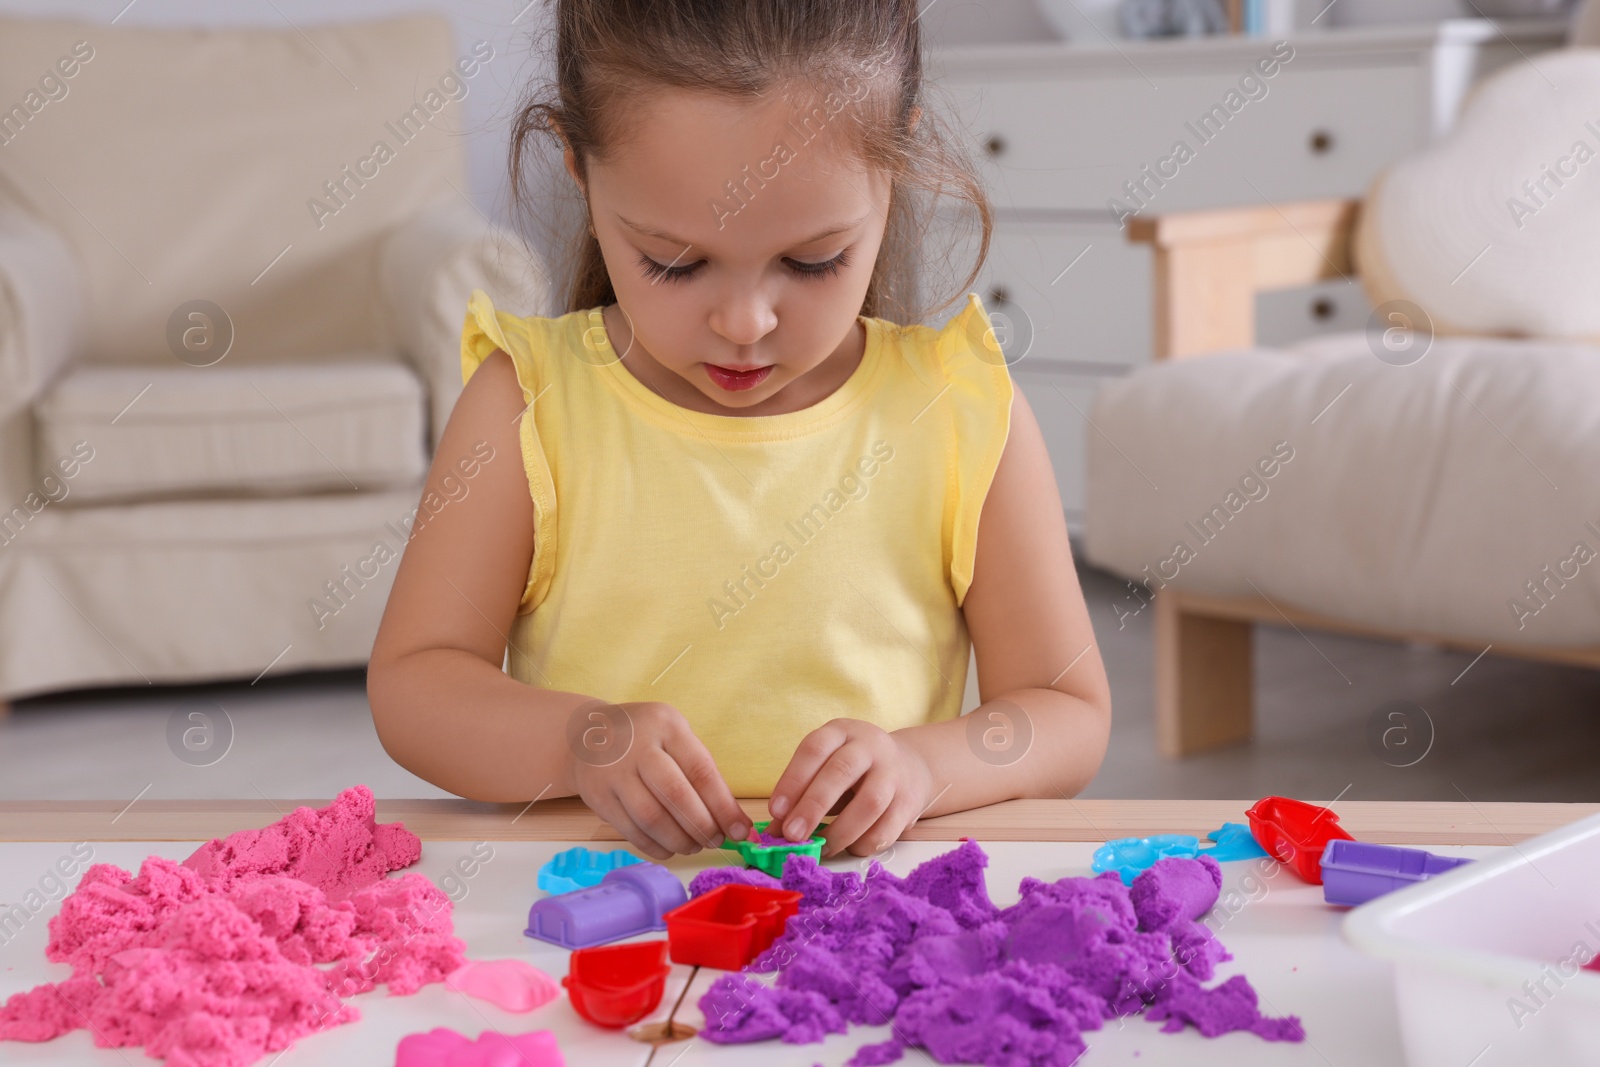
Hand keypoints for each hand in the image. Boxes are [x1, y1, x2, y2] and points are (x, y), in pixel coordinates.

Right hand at [569, 701, 748, 860]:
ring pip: (651, 818)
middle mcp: (638, 747)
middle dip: (703, 826)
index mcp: (667, 726)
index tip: (740, 830)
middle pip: (676, 795)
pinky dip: (655, 847)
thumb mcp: (674, 735)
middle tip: (716, 841)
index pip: (701, 771)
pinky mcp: (597, 797)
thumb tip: (732, 819)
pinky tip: (670, 848)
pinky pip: (630, 831)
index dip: (724, 806)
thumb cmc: (645, 739)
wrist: (587, 735)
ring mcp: (613, 772)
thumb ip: (700, 771)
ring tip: (694, 846)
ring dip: (680, 840)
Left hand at [768, 719, 933, 857]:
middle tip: (792, 834)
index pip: (814, 749)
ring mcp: (894, 773)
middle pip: (841, 772)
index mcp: (842, 732)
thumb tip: (774, 832)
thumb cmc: (855, 770)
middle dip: (813, 806)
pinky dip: (863, 843)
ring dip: (840, 831)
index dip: (793, 780)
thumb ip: (801, 795)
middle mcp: (870, 746)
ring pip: (869, 803)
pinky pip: (886, 829)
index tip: (775, 810)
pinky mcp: (909, 802)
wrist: (911, 766)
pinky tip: (848, 847)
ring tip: (821, 848)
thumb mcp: (826, 768)